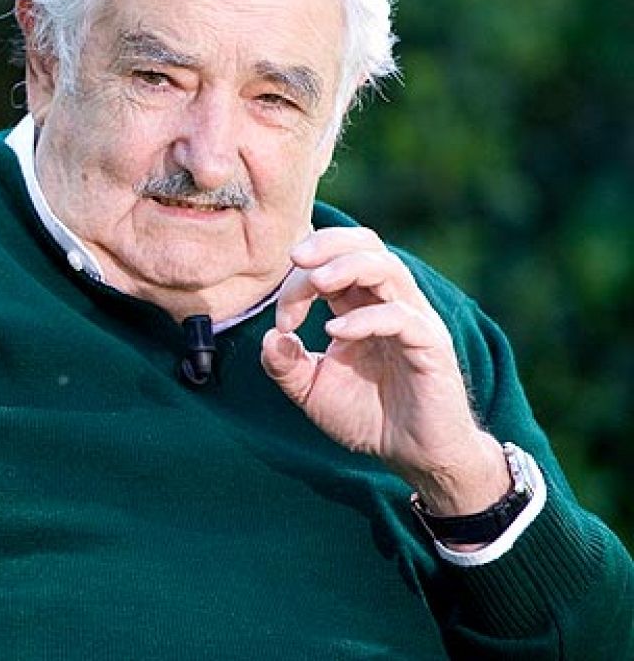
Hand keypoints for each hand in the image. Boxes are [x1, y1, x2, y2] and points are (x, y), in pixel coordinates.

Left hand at [260, 227, 509, 515]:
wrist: (415, 455)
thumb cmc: (368, 417)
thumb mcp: (312, 391)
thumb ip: (286, 365)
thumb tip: (268, 336)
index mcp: (360, 305)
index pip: (331, 265)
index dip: (300, 281)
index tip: (282, 321)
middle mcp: (389, 303)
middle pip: (366, 245)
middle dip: (329, 244)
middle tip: (296, 257)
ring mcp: (413, 321)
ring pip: (388, 267)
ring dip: (348, 266)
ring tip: (317, 281)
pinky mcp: (430, 346)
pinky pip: (402, 316)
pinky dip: (365, 318)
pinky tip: (336, 334)